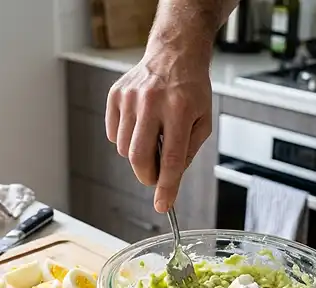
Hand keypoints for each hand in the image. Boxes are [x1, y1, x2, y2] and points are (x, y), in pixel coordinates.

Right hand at [105, 49, 211, 212]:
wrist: (174, 54)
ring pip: (123, 149)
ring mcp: (130, 98)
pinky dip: (124, 138)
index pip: (171, 158)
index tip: (163, 205)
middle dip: (147, 175)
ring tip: (152, 136)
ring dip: (137, 154)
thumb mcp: (202, 120)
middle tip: (155, 176)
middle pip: (139, 157)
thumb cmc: (191, 89)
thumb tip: (169, 178)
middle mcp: (152, 103)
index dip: (166, 186)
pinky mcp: (115, 95)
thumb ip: (187, 151)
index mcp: (179, 110)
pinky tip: (139, 124)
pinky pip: (113, 134)